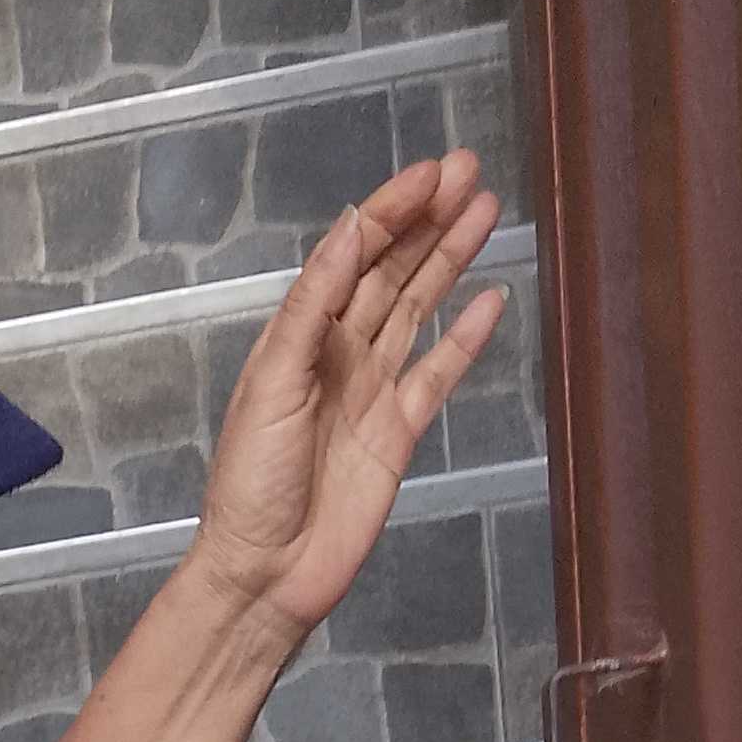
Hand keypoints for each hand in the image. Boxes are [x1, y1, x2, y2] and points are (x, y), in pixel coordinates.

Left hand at [189, 151, 507, 641]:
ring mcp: (371, 391)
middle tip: (470, 169)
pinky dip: (464, 338)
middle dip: (428, 219)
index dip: (392, 210)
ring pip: (418, 309)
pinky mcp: (398, 433)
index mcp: (300, 336)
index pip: (353, 254)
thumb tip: (350, 231)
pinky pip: (438, 374)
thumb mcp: (271, 383)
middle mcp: (337, 354)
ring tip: (485, 210)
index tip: (432, 173)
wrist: (265, 572)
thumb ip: (312, 307)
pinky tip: (491, 299)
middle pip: (392, 270)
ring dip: (449, 259)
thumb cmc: (250, 484)